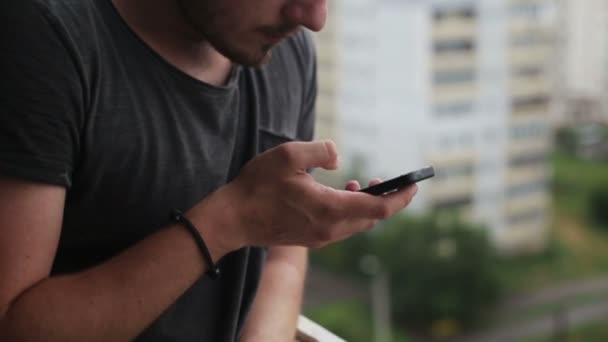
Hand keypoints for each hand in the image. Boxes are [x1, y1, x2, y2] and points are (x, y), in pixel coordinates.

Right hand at [192, 141, 417, 252]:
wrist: (232, 219)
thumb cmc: (257, 186)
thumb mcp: (288, 155)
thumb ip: (321, 150)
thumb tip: (338, 159)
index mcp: (330, 209)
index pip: (379, 208)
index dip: (401, 197)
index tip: (414, 185)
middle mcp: (330, 228)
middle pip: (372, 218)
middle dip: (385, 199)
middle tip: (383, 180)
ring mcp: (320, 237)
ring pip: (357, 224)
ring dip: (365, 205)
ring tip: (356, 182)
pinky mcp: (310, 239)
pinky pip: (341, 227)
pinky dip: (349, 211)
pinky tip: (336, 194)